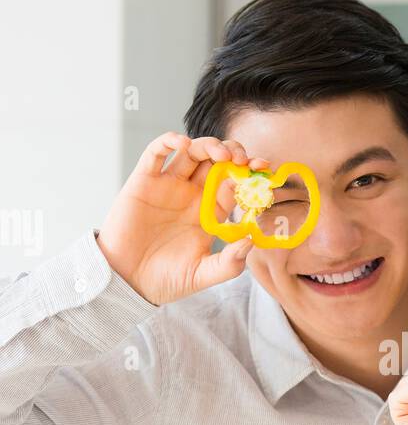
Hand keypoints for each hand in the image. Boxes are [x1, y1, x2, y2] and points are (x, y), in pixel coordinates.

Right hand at [96, 133, 269, 303]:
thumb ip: (229, 263)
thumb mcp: (203, 275)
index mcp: (210, 212)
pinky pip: (156, 152)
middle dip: (234, 154)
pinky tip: (183, 143)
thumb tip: (251, 241)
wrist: (127, 282)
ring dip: (209, 145)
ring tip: (221, 154)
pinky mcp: (143, 181)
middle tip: (243, 160)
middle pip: (216, 162)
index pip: (234, 184)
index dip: (249, 174)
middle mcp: (191, 195)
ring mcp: (168, 185)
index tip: (263, 170)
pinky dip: (169, 141)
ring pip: (191, 152)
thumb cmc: (165, 280)